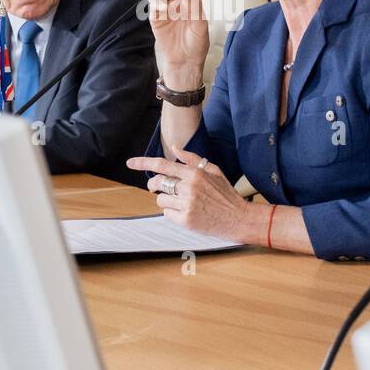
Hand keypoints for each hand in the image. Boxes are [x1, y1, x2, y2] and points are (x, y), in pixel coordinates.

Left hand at [125, 150, 260, 242]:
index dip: (144, 163)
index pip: (163, 165)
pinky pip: (167, 214)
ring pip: (161, 200)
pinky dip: (172, 213)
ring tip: (182, 203)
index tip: (130, 163)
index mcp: (195, 173)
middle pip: (157, 183)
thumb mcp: (214, 171)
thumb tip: (175, 148)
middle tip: (158, 188)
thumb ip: (192, 159)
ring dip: (166, 201)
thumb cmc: (226, 194)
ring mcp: (187, 204)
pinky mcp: (186, 220)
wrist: (239, 218)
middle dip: (154, 185)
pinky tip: (186, 213)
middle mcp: (189, 187)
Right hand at [147, 0, 209, 76]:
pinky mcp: (156, 20)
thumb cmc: (196, 44)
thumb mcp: (200, 24)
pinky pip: (154, 8)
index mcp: (190, 3)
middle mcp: (177, 5)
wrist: (186, 61)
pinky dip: (155, 4)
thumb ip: (194, 7)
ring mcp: (166, 12)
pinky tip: (160, 3)